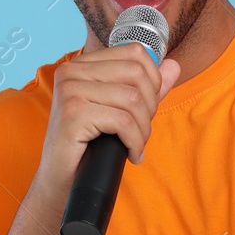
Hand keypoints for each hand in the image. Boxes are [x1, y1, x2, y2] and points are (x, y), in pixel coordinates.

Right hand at [37, 44, 180, 192]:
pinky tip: (131, 154)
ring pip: (132, 99)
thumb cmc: (88, 146)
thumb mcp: (119, 110)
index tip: (145, 108)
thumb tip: (173, 65)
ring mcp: (69, 90)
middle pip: (136, 73)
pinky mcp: (73, 113)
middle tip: (140, 131)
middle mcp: (70, 71)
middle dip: (149, 106)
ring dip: (143, 129)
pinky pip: (123, 122)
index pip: (134, 53)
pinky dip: (135, 141)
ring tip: (135, 145)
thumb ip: (145, 86)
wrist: (61, 181)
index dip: (152, 81)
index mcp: (80, 64)